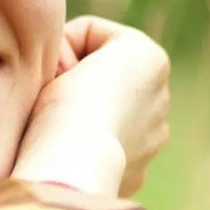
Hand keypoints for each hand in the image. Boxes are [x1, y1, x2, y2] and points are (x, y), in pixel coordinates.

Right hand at [15, 16, 170, 197]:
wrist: (72, 169)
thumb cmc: (61, 107)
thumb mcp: (59, 56)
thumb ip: (64, 56)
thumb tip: (60, 76)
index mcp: (150, 58)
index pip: (90, 35)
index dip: (59, 49)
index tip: (49, 72)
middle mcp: (161, 97)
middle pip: (104, 77)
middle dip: (77, 84)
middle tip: (47, 99)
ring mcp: (154, 139)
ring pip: (109, 114)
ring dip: (86, 116)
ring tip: (56, 129)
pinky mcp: (138, 174)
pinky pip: (108, 151)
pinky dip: (91, 150)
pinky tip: (68, 156)